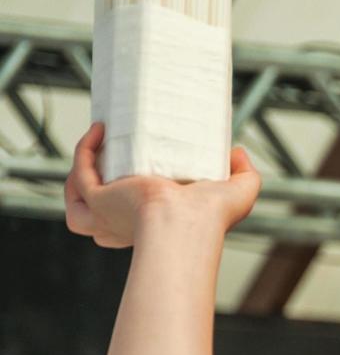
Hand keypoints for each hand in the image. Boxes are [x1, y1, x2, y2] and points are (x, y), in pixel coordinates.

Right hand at [63, 123, 261, 247]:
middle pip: (100, 216)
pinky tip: (100, 130)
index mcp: (156, 225)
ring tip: (100, 145)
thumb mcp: (239, 192)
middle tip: (114, 152)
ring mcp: (109, 214)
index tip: (141, 159)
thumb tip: (236, 152)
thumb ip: (245, 172)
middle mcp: (128, 224)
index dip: (134, 190)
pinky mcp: (99, 200)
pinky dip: (83, 151)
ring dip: (80, 177)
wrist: (187, 223)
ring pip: (78, 204)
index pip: (136, 217)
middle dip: (98, 189)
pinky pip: (80, 173)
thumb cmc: (210, 219)